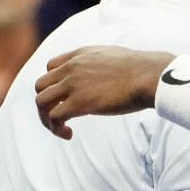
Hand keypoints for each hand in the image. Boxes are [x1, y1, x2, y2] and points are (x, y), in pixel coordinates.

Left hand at [35, 47, 171, 138]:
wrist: (149, 75)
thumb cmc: (142, 70)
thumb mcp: (115, 57)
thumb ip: (102, 64)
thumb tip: (109, 74)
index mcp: (80, 56)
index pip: (51, 67)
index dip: (54, 84)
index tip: (65, 98)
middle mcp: (72, 68)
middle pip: (41, 86)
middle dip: (46, 104)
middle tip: (60, 117)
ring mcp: (73, 84)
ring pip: (41, 102)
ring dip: (47, 118)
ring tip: (61, 129)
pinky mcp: (79, 103)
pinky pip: (54, 117)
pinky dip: (56, 128)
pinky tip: (69, 134)